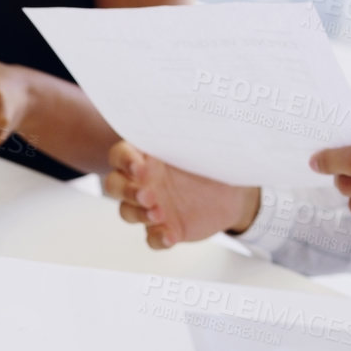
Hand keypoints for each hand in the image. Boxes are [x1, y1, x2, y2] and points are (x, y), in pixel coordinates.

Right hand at [103, 140, 260, 248]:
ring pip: (127, 212)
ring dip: (138, 214)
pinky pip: (151, 238)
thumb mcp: (203, 145)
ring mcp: (152, 206)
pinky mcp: (165, 228)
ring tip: (159, 214)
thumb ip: (187, 135)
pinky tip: (170, 236)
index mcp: (148, 157)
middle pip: (114, 186)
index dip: (124, 161)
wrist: (237, 194)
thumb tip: (192, 111)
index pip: (120, 156)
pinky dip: (157, 238)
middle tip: (148, 194)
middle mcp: (144, 182)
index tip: (140, 167)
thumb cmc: (215, 163)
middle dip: (126, 191)